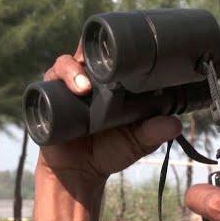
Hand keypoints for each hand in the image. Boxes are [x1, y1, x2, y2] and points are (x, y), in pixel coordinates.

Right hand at [38, 40, 182, 186]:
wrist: (81, 174)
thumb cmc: (111, 151)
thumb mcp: (138, 141)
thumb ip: (155, 132)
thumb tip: (176, 124)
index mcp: (110, 82)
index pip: (110, 54)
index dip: (115, 46)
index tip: (127, 51)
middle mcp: (87, 79)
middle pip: (86, 52)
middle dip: (92, 51)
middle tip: (104, 64)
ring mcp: (65, 88)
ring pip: (64, 64)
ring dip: (73, 70)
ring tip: (85, 87)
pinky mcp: (46, 102)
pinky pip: (43, 86)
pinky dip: (54, 83)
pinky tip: (68, 90)